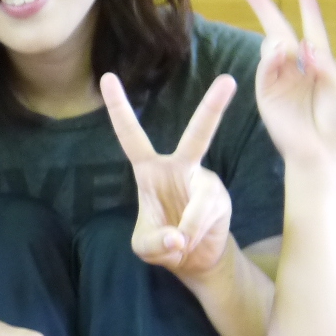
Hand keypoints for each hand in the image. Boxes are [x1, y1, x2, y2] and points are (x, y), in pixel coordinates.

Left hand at [101, 70, 235, 278]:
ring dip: (188, 228)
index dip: (119, 108)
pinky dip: (194, 235)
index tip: (107, 76)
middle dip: (213, 107)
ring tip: (180, 244)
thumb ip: (154, 243)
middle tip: (228, 81)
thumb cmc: (163, 242)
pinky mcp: (222, 200)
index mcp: (150, 170)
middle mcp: (180, 168)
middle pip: (198, 135)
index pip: (131, 136)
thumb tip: (178, 237)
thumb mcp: (146, 247)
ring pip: (200, 201)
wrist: (195, 259)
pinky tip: (191, 243)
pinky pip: (206, 217)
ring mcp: (205, 181)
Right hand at [240, 0, 335, 176]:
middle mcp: (296, 69)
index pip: (312, 31)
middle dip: (264, 8)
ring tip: (290, 51)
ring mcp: (279, 80)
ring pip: (271, 47)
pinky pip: (265, 69)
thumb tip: (304, 44)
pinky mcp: (266, 94)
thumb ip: (326, 63)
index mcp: (320, 65)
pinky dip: (270, 59)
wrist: (324, 155)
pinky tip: (280, 56)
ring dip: (277, 40)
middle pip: (279, 31)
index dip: (308, 10)